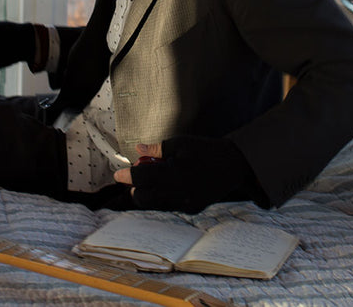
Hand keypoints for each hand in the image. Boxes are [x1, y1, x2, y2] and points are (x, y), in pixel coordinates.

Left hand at [113, 137, 256, 213]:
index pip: (142, 178)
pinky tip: (166, 186)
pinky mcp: (191, 209)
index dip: (128, 176)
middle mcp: (179, 192)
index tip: (119, 175)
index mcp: (174, 173)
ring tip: (150, 181)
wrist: (233, 165)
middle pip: (144, 197)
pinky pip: (168, 206)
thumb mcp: (181, 143)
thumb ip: (157, 149)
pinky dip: (162, 197)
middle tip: (135, 178)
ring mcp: (185, 203)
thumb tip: (138, 148)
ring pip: (155, 204)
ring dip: (147, 194)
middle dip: (135, 189)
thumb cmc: (206, 150)